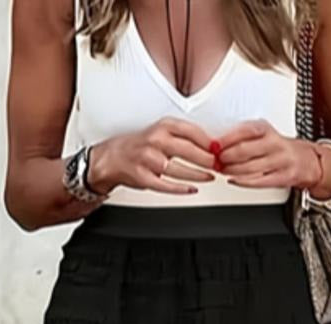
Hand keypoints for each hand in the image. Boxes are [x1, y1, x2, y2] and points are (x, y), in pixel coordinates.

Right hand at [88, 118, 216, 195]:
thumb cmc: (138, 147)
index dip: (209, 142)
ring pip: (179, 169)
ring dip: (198, 175)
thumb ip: (181, 138)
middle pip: (188, 150)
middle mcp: (155, 141)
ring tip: (210, 177)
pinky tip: (192, 189)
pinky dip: (181, 189)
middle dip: (207, 159)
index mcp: (162, 127)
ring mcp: (148, 160)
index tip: (220, 149)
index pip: (191, 131)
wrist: (111, 159)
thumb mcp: (159, 133)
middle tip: (218, 165)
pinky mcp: (144, 177)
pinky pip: (166, 185)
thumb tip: (209, 146)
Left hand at [216, 119, 329, 189]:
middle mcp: (274, 143)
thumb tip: (218, 145)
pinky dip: (242, 182)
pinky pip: (258, 181)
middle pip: (244, 150)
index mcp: (267, 130)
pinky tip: (233, 180)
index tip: (214, 146)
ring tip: (222, 170)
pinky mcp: (283, 177)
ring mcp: (280, 161)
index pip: (244, 131)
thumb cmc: (280, 148)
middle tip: (216, 161)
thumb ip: (244, 138)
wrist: (308, 161)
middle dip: (225, 158)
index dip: (226, 140)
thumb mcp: (264, 135)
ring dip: (231, 171)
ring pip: (249, 168)